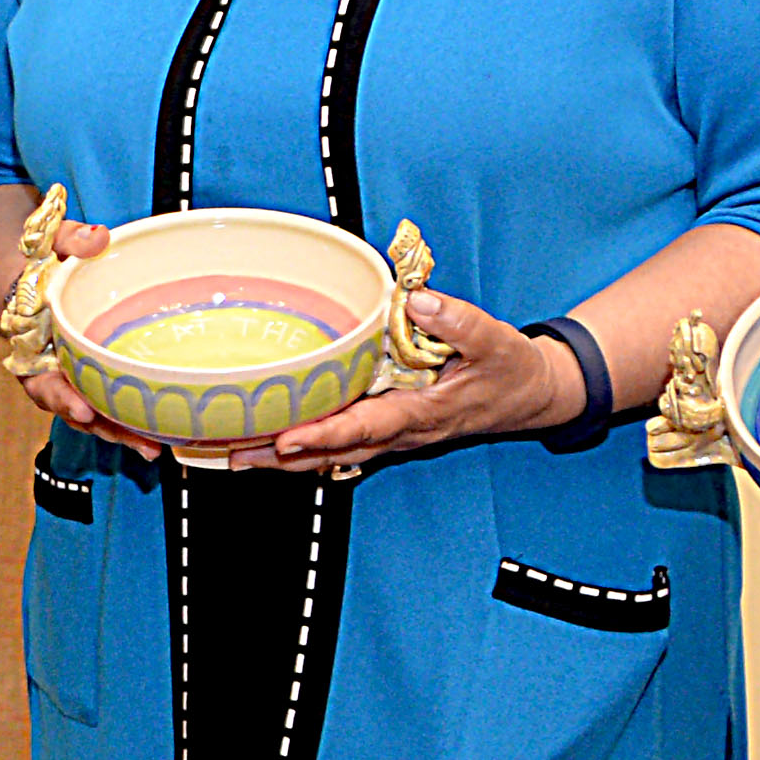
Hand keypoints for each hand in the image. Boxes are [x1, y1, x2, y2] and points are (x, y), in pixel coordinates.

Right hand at [0, 214, 156, 454]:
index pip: (39, 378)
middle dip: (102, 428)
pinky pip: (105, 406)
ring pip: (90, 415)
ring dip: (118, 434)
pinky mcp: (88, 380)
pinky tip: (157, 434)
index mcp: (30, 342)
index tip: (81, 408)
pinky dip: (126, 422)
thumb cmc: (38, 263)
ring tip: (152, 448)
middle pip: (70, 408)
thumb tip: (99, 236)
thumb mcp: (46, 244)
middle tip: (135, 441)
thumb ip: (70, 240)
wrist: (28, 278)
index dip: (59, 396)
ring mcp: (68, 378)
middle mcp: (47, 369)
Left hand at [251, 282, 576, 475]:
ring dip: (283, 461)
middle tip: (230, 453)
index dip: (324, 436)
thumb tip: (417, 298)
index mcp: (423, 413)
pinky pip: (340, 445)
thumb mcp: (495, 341)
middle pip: (334, 452)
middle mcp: (401, 433)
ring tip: (230, 455)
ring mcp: (392, 436)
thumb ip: (457, 320)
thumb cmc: (510, 370)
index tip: (284, 439)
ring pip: (332, 456)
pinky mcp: (387, 429)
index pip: (367, 428)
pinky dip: (303, 451)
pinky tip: (268, 445)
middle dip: (283, 458)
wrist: (529, 396)